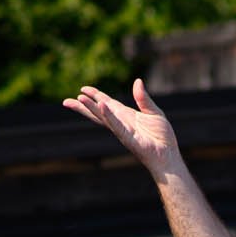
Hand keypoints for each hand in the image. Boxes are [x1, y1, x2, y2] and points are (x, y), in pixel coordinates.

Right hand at [62, 81, 180, 173]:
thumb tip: (137, 81)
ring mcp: (122, 130)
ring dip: (91, 108)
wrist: (168, 155)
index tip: (83, 89)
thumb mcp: (153, 112)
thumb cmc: (162, 137)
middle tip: (66, 101)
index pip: (107, 103)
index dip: (96, 96)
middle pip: (98, 112)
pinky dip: (109, 116)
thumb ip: (143, 98)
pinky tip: (101, 106)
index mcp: (126, 115)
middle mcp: (121, 122)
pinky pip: (117, 125)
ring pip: (103, 117)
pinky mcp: (128, 138)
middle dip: (84, 106)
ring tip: (79, 99)